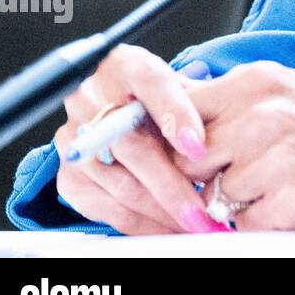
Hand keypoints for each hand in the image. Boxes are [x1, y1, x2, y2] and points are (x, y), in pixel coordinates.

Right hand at [53, 44, 229, 234]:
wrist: (111, 100)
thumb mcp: (178, 84)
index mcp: (127, 66)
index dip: (176, 116)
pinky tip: (165, 228)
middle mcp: (94, 99)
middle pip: (133, 146)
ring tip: (193, 226)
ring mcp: (76, 139)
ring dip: (159, 213)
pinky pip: (103, 207)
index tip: (197, 147)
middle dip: (171, 186)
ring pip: (118, 184)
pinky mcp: (69, 173)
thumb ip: (197, 102)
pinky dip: (138, 223)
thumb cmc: (154, 94)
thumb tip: (225, 135)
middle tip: (202, 213)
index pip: (152, 83)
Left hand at [172, 60, 294, 233]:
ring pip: (215, 196)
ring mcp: (275, 158)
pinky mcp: (290, 202)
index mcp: (260, 81)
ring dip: (240, 201)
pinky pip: (245, 225)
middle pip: (186, 158)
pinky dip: (265, 223)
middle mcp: (262, 114)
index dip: (174, 139)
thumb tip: (180, 111)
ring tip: (288, 184)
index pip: (179, 110)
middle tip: (242, 177)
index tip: (183, 154)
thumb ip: (239, 101)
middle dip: (203, 176)